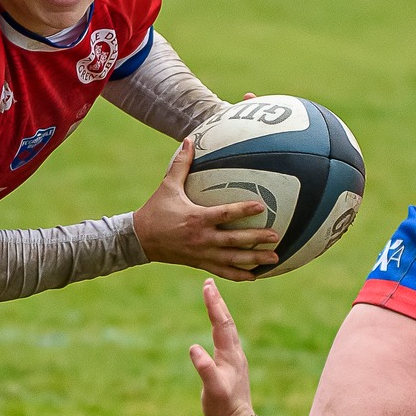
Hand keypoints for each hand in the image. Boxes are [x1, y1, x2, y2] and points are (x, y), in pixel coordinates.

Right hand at [134, 139, 279, 281]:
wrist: (139, 239)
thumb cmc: (155, 210)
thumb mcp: (167, 186)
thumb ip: (180, 164)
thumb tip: (189, 140)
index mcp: (196, 218)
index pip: (224, 215)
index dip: (243, 210)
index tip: (261, 207)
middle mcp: (201, 238)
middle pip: (233, 241)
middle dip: (256, 239)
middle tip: (276, 236)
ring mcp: (201, 253)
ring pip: (232, 259)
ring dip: (254, 259)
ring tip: (274, 258)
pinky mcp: (199, 263)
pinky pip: (222, 270)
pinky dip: (239, 274)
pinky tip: (255, 275)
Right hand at [187, 278, 254, 415]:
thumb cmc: (223, 407)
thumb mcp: (212, 389)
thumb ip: (205, 368)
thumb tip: (193, 348)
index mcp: (230, 355)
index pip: (221, 323)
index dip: (214, 304)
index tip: (207, 286)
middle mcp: (235, 353)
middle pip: (226, 321)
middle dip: (217, 301)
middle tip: (209, 283)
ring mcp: (235, 358)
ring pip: (228, 329)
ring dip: (220, 311)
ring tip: (213, 297)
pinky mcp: (232, 364)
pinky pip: (227, 338)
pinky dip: (220, 325)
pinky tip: (218, 326)